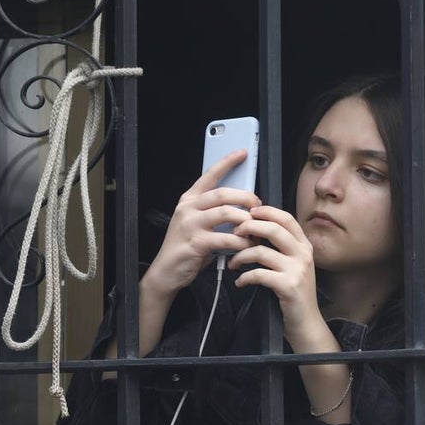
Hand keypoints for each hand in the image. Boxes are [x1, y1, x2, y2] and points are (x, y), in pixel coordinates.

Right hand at [142, 149, 261, 298]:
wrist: (167, 271)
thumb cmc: (187, 247)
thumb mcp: (198, 223)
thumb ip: (214, 212)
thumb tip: (242, 205)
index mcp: (189, 199)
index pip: (209, 175)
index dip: (227, 162)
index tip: (242, 152)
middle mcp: (188, 208)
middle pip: (223, 193)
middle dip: (246, 197)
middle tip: (258, 206)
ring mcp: (190, 225)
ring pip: (226, 213)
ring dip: (245, 220)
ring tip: (254, 229)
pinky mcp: (195, 243)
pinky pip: (226, 238)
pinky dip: (240, 242)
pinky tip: (244, 246)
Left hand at [228, 205, 329, 349]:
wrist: (306, 322)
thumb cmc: (293, 293)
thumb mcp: (293, 265)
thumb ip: (280, 248)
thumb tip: (254, 230)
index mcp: (304, 246)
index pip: (286, 218)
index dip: (266, 211)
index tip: (248, 212)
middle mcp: (303, 254)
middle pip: (273, 228)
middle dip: (249, 227)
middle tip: (235, 233)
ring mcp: (297, 270)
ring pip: (261, 251)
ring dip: (241, 256)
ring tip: (233, 263)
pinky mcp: (288, 286)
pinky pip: (258, 274)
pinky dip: (244, 277)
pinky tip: (240, 282)